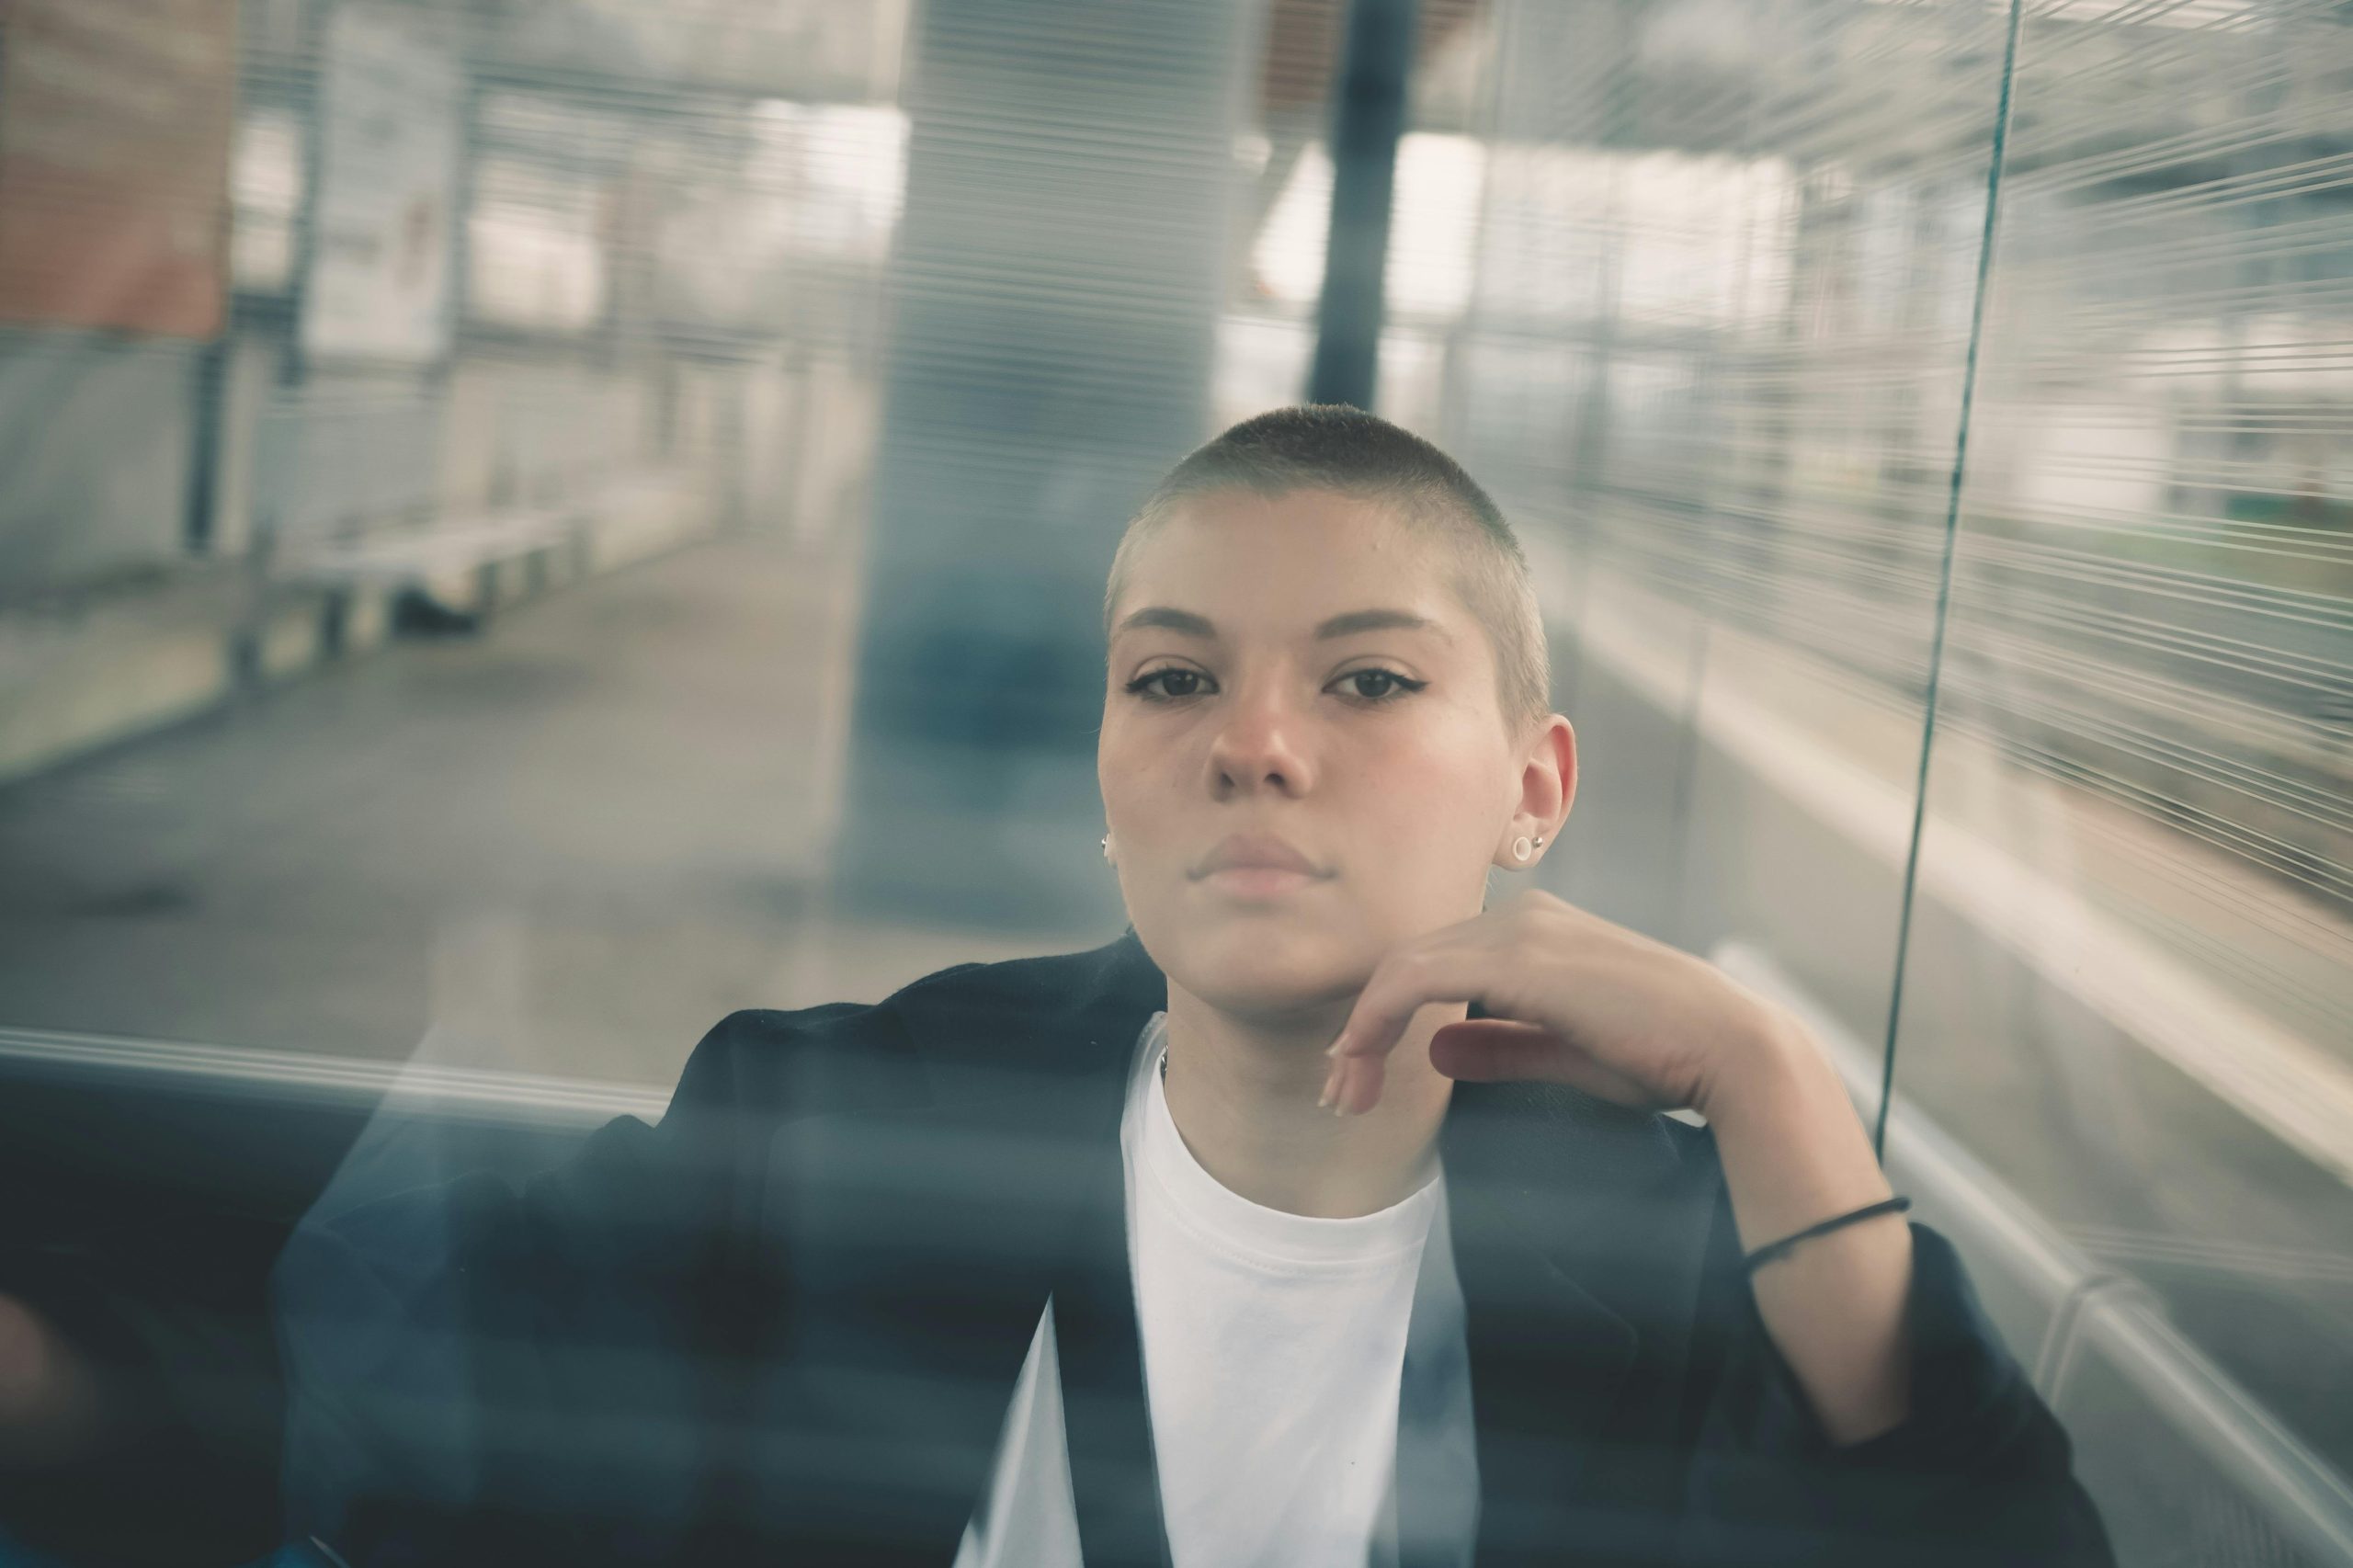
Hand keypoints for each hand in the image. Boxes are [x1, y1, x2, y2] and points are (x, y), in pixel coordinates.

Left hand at [1320, 887, 1800, 1117]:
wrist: (1727, 1049)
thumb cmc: (1662, 1055)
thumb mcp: (1565, 1051)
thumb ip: (1500, 1044)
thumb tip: (1438, 1047)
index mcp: (1536, 932)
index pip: (1435, 962)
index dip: (1385, 1014)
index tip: (1359, 1076)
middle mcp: (1522, 917)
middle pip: (1408, 960)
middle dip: (1361, 1027)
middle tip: (1338, 1092)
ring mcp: (1520, 931)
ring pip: (1401, 966)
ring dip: (1361, 1030)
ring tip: (1344, 1091)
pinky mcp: (1517, 957)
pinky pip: (1415, 977)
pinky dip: (1375, 1016)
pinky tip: (1359, 1059)